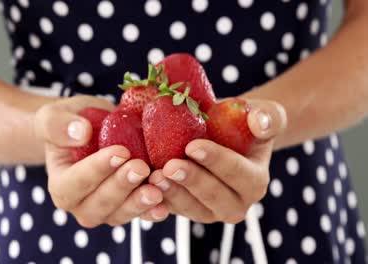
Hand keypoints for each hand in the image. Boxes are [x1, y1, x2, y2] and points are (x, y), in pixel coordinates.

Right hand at [34, 95, 168, 227]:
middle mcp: (81, 205)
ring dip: (139, 202)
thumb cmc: (70, 123)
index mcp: (60, 185)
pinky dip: (153, 211)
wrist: (89, 131)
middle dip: (121, 187)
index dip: (97, 170)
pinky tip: (165, 204)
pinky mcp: (128, 208)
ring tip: (157, 187)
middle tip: (140, 168)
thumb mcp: (55, 116)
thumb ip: (58, 125)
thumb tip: (81, 133)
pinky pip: (140, 215)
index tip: (120, 152)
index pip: (74, 184)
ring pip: (120, 214)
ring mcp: (106, 210)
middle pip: (99, 204)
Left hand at [148, 99, 286, 223]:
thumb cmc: (244, 122)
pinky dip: (157, 203)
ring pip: (191, 209)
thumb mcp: (265, 113)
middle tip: (170, 166)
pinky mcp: (186, 209)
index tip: (192, 146)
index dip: (216, 161)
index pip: (237, 174)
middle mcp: (234, 203)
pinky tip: (143, 190)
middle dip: (192, 182)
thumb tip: (260, 122)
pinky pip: (172, 210)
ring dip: (172, 194)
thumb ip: (269, 117)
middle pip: (214, 198)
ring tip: (154, 176)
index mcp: (255, 181)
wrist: (222, 132)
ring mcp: (208, 210)